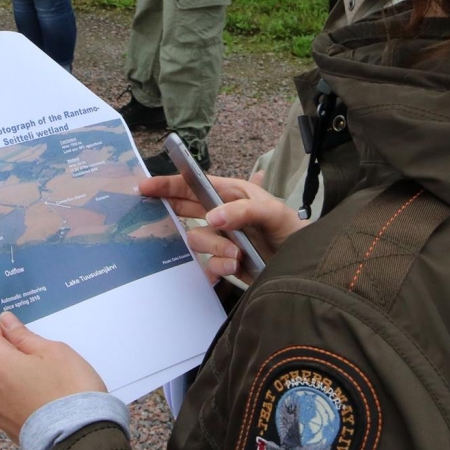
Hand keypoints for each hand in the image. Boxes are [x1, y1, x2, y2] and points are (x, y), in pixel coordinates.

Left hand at [0, 300, 105, 439]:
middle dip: (8, 341)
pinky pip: (8, 396)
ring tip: (45, 366)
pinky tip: (43, 387)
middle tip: (33, 333)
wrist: (80, 441)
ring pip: (0, 376)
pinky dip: (20, 387)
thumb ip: (24, 336)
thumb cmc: (69, 390)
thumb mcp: (52, 351)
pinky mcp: (6, 425)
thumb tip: (6, 323)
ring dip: (15, 366)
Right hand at [139, 171, 306, 283]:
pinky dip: (220, 265)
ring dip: (215, 246)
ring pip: (198, 239)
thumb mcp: (272, 213)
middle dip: (172, 207)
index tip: (146, 186)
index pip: (195, 184)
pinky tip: (235, 265)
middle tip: (151, 208)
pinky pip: (208, 264)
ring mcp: (221, 238)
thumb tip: (212, 218)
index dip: (170, 183)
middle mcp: (221, 214)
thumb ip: (243, 211)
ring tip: (237, 253)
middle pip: (185, 207)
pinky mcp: (224, 261)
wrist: (302, 266)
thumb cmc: (290, 230)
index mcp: (231, 194)